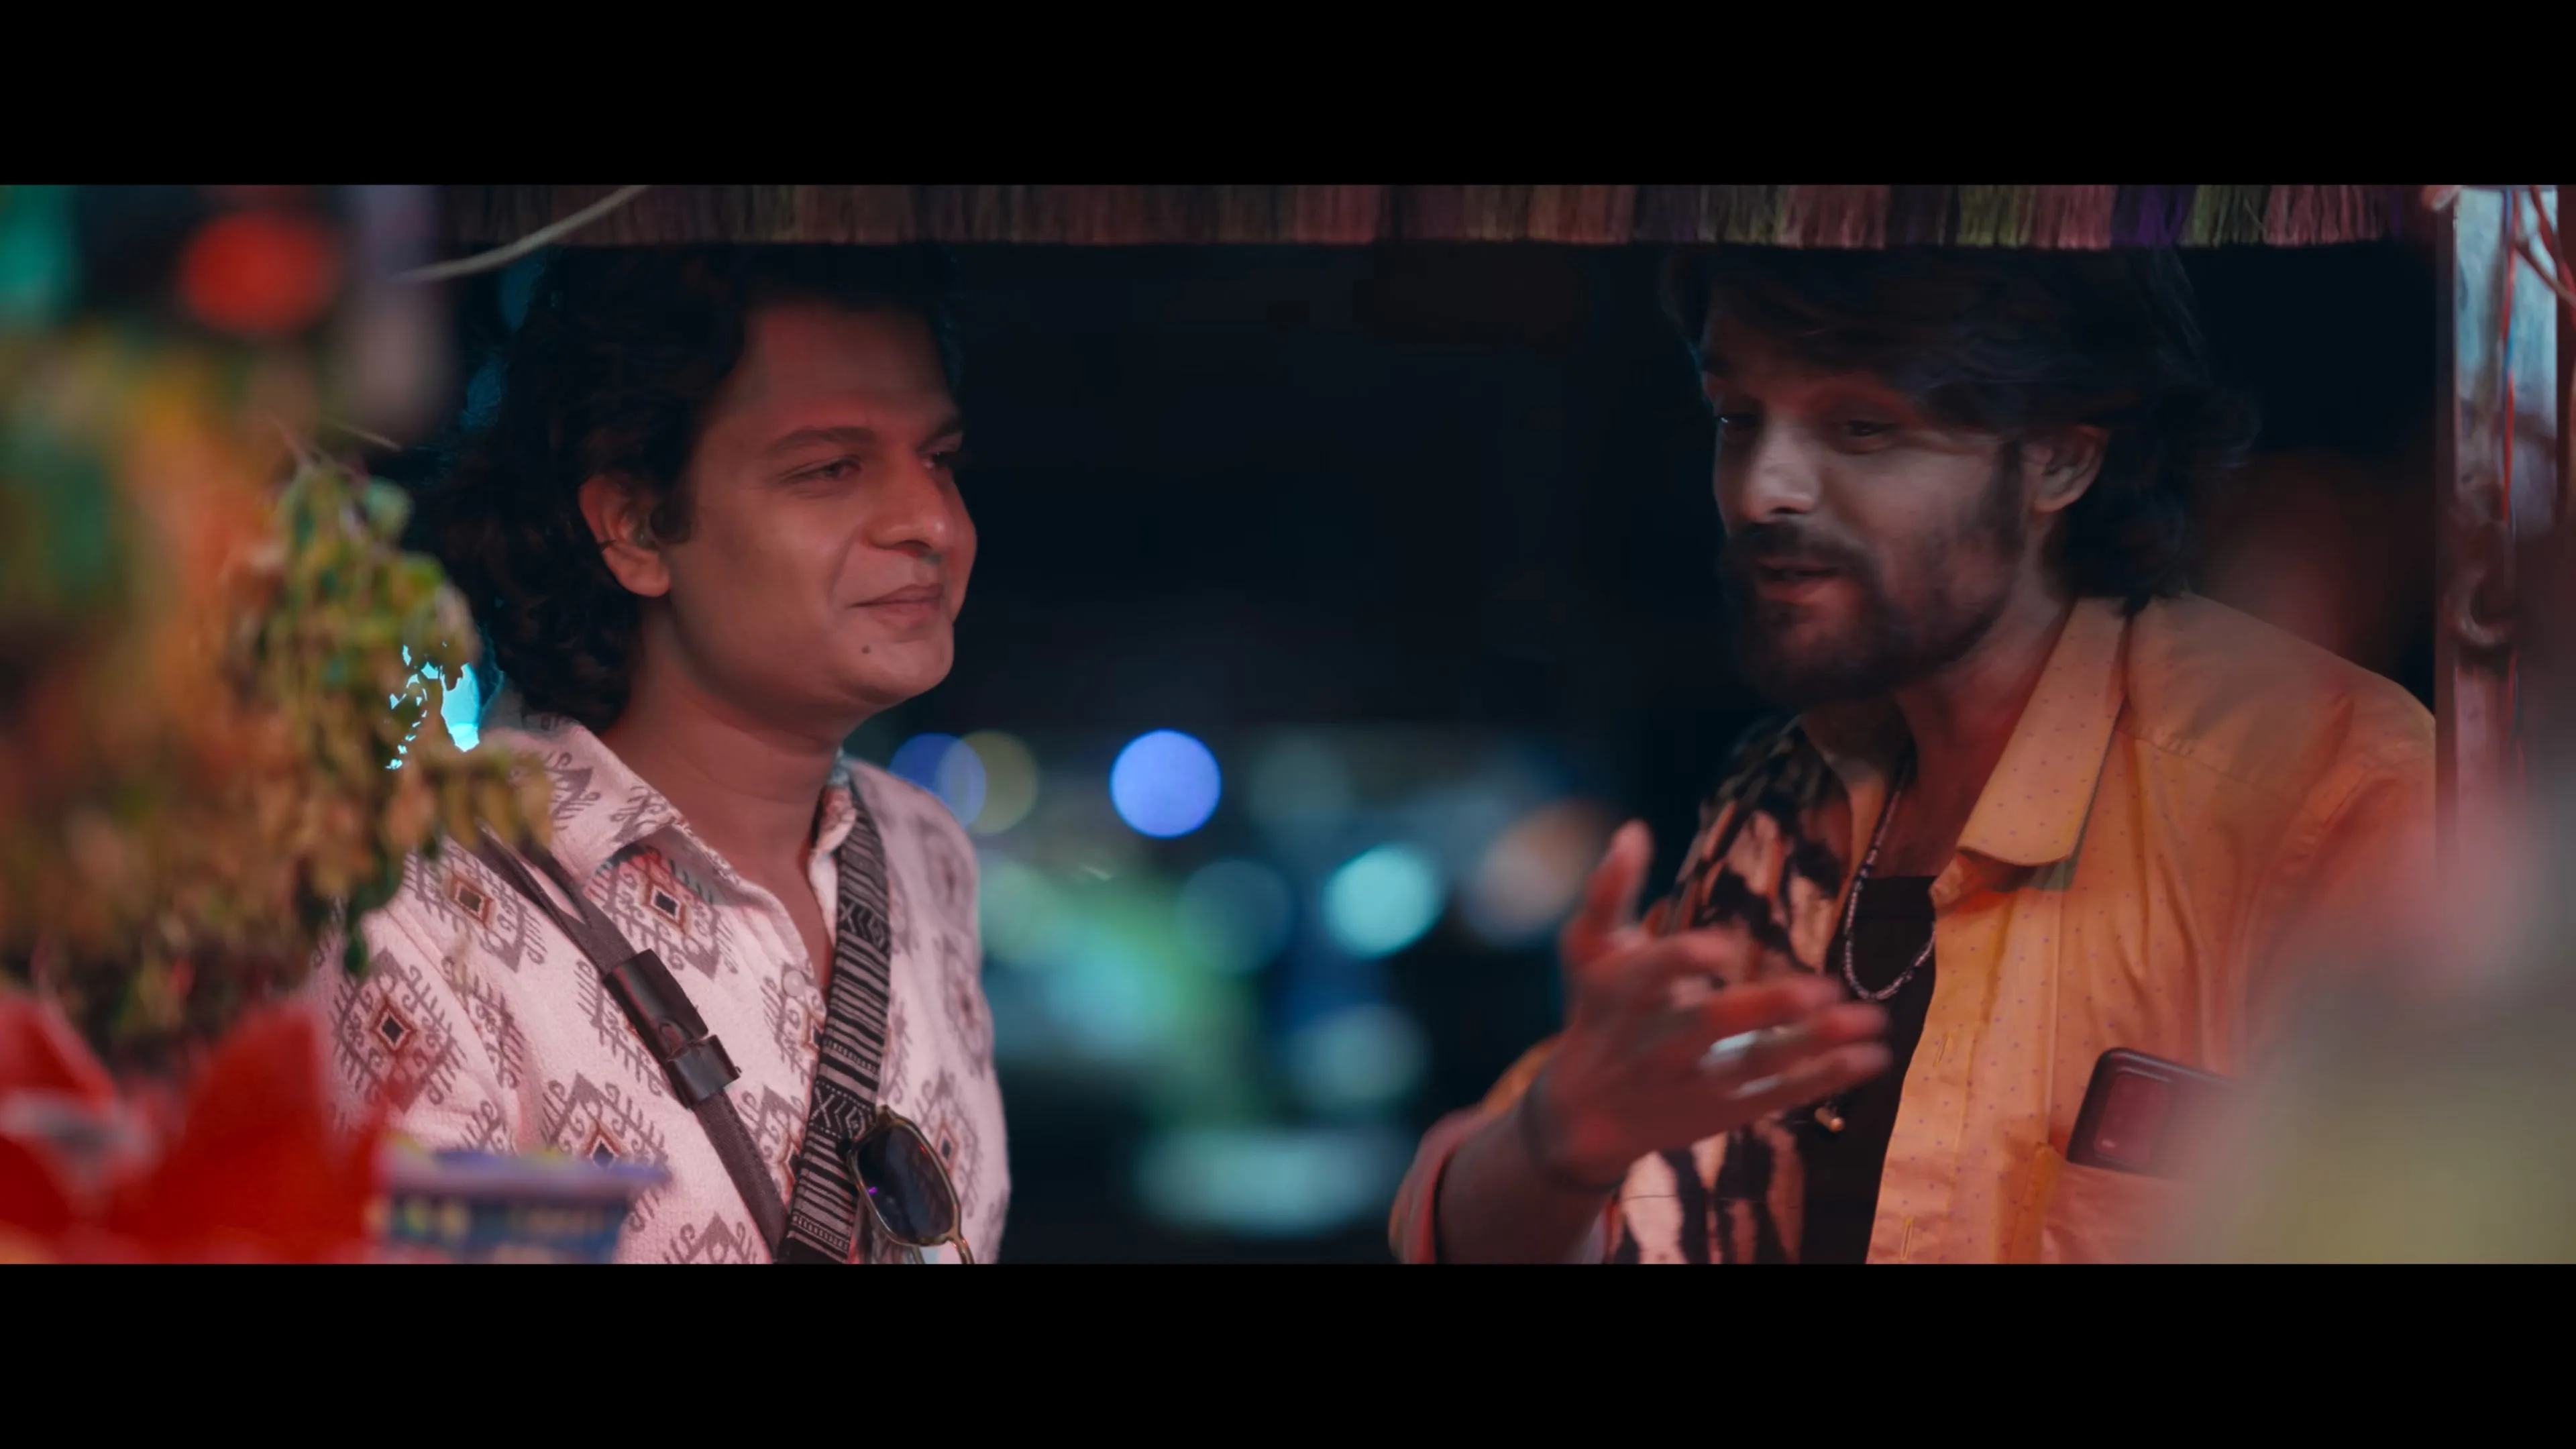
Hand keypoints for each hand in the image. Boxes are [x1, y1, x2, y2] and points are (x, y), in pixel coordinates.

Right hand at [1523, 821, 1892, 1187]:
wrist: (1584, 1113)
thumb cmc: (1596, 1013)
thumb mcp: (1587, 954)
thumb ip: (1608, 893)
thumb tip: (1633, 830)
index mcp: (1624, 995)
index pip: (1650, 975)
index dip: (1682, 961)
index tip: (1720, 946)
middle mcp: (1658, 1043)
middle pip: (1710, 1026)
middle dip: (1763, 1009)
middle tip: (1818, 988)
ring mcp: (1694, 1081)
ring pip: (1756, 1063)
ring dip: (1814, 1042)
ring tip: (1869, 1019)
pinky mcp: (1724, 1111)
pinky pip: (1778, 1096)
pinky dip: (1826, 1078)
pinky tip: (1872, 1056)